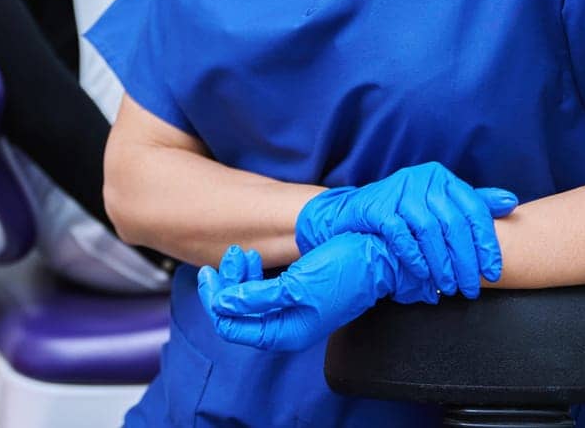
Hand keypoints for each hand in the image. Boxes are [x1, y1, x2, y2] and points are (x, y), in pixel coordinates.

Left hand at [198, 235, 404, 351]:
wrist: (376, 252)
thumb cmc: (344, 270)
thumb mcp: (296, 286)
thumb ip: (256, 298)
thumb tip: (222, 304)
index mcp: (285, 332)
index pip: (231, 327)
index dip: (215, 301)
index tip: (209, 273)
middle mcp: (284, 325)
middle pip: (234, 313)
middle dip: (226, 283)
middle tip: (235, 254)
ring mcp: (289, 309)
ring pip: (245, 299)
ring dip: (238, 275)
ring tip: (244, 252)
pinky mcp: (293, 292)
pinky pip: (258, 289)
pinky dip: (250, 273)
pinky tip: (253, 258)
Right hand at [295, 162, 516, 296]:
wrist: (352, 214)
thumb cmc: (403, 212)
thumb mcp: (439, 204)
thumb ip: (472, 203)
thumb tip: (511, 202)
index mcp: (442, 178)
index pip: (473, 209)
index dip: (486, 242)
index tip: (493, 271)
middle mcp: (422, 180)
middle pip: (453, 223)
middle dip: (465, 261)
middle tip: (471, 288)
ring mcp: (398, 192)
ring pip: (429, 231)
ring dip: (442, 264)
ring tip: (449, 287)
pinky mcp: (377, 208)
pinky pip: (401, 235)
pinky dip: (415, 258)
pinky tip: (424, 275)